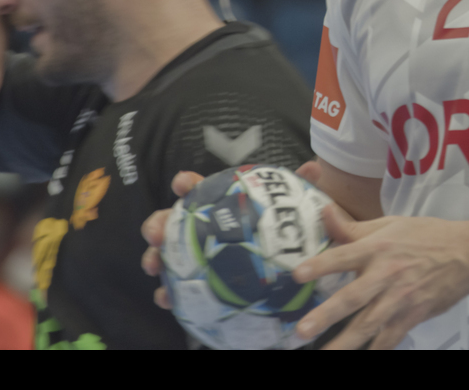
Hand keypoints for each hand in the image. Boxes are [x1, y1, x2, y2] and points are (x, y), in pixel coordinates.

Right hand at [141, 162, 323, 307]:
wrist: (272, 263)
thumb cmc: (272, 230)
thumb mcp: (286, 211)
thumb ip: (297, 190)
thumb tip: (314, 169)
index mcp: (215, 205)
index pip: (197, 188)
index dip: (187, 183)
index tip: (182, 183)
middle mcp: (197, 228)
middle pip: (169, 220)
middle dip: (157, 224)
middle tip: (156, 234)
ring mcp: (190, 254)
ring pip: (164, 253)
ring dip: (154, 258)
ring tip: (153, 266)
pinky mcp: (191, 281)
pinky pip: (175, 287)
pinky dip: (168, 292)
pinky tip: (167, 298)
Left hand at [291, 207, 468, 349]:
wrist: (468, 254)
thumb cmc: (426, 236)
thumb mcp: (391, 224)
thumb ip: (354, 227)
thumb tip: (324, 212)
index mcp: (378, 247)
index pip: (344, 255)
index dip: (321, 265)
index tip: (297, 275)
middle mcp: (387, 273)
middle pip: (353, 297)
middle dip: (327, 315)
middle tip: (302, 330)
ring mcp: (401, 298)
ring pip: (369, 324)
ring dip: (345, 342)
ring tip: (324, 355)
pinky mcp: (413, 315)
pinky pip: (390, 337)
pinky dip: (377, 349)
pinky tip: (363, 356)